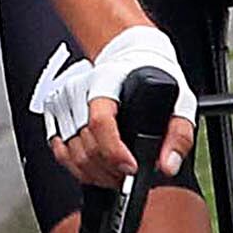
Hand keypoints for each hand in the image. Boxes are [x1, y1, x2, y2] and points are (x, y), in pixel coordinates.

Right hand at [33, 21, 194, 191]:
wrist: (127, 56)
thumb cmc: (150, 76)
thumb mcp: (178, 100)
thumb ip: (179, 135)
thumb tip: (168, 164)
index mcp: (105, 83)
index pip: (100, 123)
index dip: (114, 152)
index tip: (130, 167)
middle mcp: (77, 92)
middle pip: (86, 146)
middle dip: (110, 171)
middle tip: (128, 177)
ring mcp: (62, 103)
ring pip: (71, 154)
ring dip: (94, 173)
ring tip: (115, 175)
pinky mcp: (54, 113)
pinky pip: (59, 151)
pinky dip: (76, 168)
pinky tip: (95, 169)